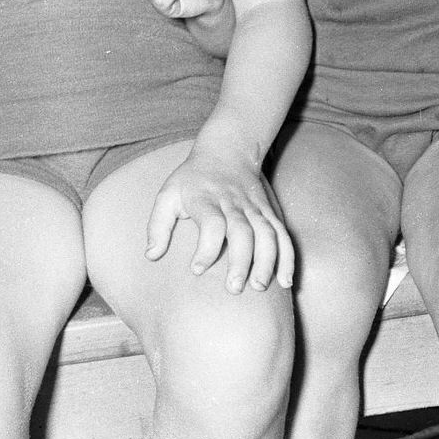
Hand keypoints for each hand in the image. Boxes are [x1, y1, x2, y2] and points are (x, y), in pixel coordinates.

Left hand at [145, 134, 292, 293]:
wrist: (227, 150)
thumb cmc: (192, 179)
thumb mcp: (167, 195)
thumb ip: (158, 226)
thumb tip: (151, 255)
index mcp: (206, 199)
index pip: (211, 223)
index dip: (206, 248)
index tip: (197, 269)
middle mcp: (233, 203)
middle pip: (242, 231)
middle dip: (241, 261)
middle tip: (234, 288)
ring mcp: (254, 207)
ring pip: (267, 233)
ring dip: (267, 261)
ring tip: (259, 286)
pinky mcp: (268, 212)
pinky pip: (282, 234)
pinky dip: (287, 257)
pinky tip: (285, 281)